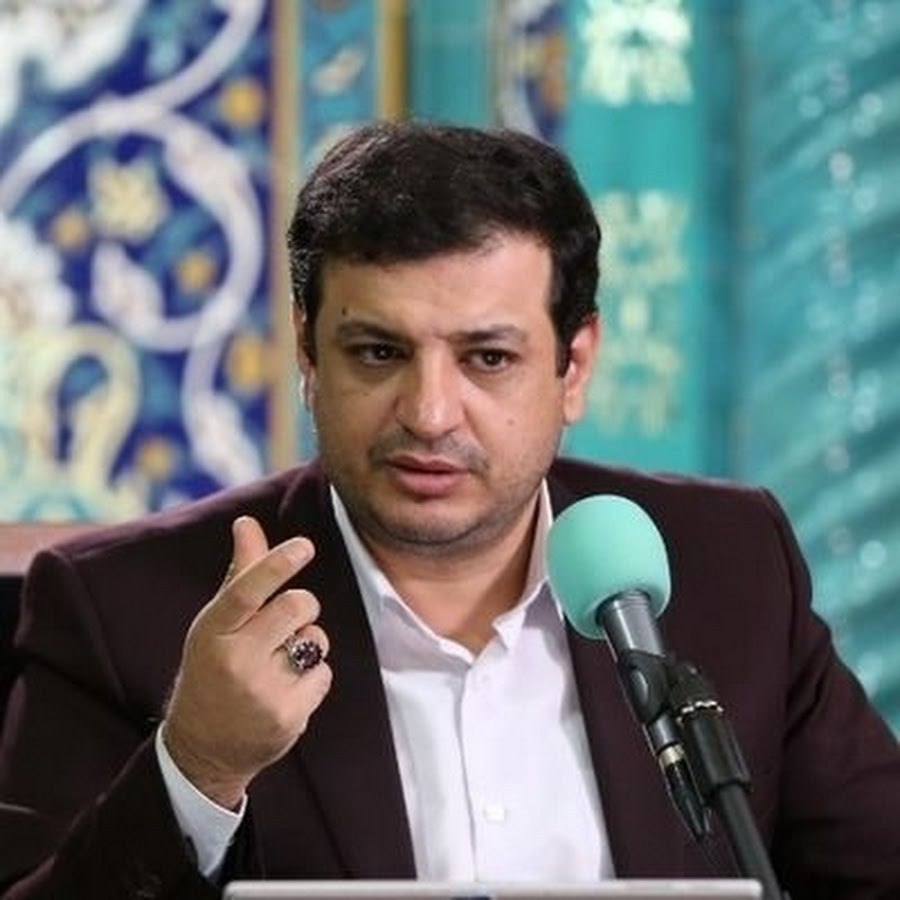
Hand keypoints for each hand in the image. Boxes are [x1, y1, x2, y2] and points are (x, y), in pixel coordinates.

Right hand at [163, 516, 331, 808]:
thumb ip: (240, 574)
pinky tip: (285, 693)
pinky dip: (313, 678)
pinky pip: (324, 673)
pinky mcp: (287, 717)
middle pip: (297, 606)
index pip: (247, 590)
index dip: (277, 564)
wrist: (203, 749)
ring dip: (308, 646)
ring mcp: (261, 692)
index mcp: (212, 631)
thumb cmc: (214, 669)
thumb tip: (247, 522)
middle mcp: (234, 661)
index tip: (304, 546)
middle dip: (303, 607)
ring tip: (279, 665)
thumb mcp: (216, 624)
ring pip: (316, 640)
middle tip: (288, 622)